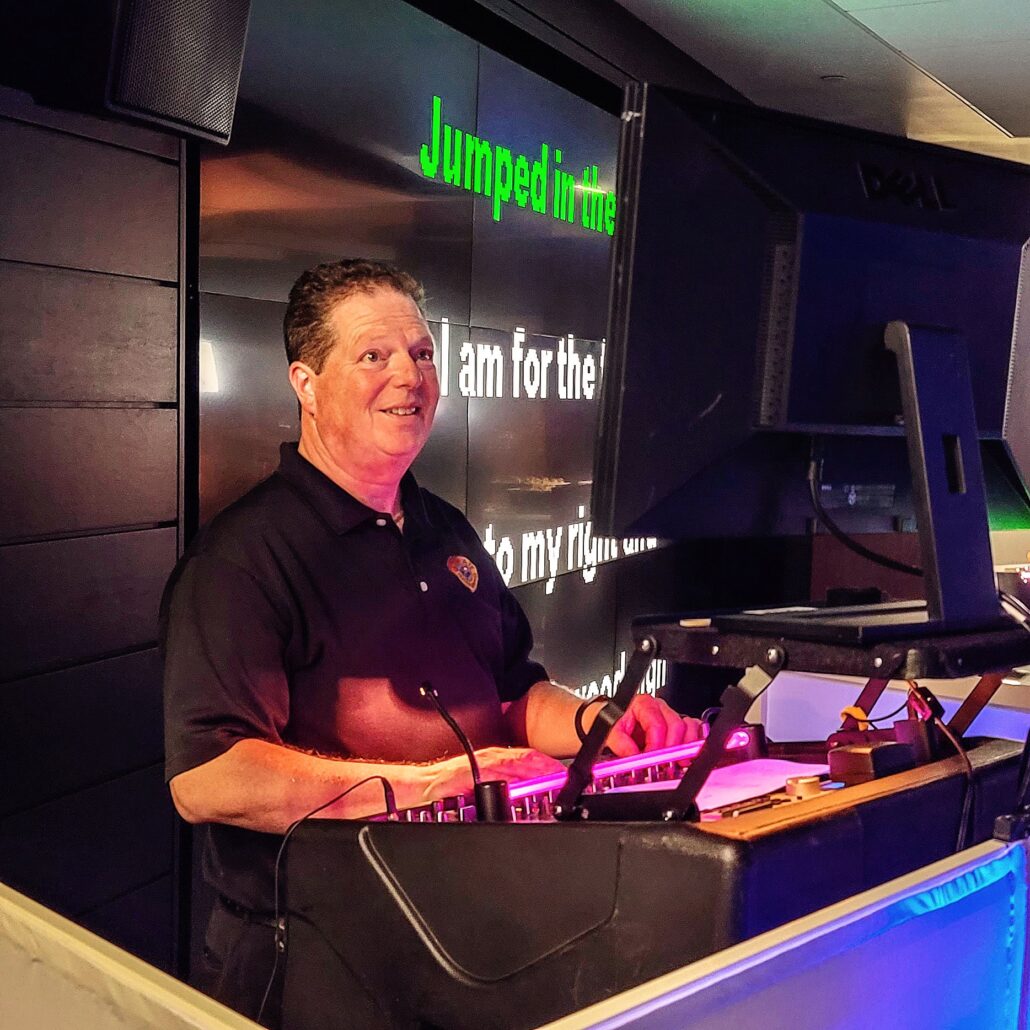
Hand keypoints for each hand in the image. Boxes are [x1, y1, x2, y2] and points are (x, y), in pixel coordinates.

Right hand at [422, 746, 566, 801]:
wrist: (423, 785)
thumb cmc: (452, 784)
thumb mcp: (482, 778)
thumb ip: (504, 780)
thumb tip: (527, 788)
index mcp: (496, 757)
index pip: (527, 756)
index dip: (547, 763)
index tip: (564, 772)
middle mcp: (490, 757)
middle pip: (525, 758)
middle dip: (546, 767)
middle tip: (564, 776)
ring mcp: (479, 764)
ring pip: (511, 764)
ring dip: (532, 771)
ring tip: (550, 779)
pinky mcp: (467, 774)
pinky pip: (491, 776)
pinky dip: (507, 780)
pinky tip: (519, 785)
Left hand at [603, 695, 704, 756]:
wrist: (604, 719)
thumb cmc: (609, 721)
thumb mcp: (608, 730)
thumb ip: (619, 742)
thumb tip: (633, 754)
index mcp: (643, 703)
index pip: (657, 724)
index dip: (656, 745)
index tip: (650, 759)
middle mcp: (659, 707)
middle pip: (676, 725)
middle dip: (671, 748)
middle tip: (663, 763)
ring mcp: (669, 715)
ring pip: (688, 727)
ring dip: (685, 746)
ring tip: (678, 762)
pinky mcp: (675, 725)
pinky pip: (693, 729)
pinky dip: (693, 743)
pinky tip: (687, 755)